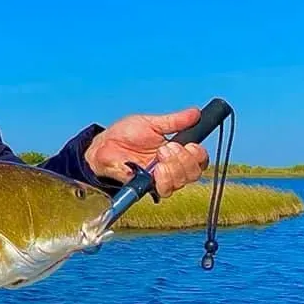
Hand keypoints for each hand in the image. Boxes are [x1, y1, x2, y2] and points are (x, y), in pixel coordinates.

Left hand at [84, 106, 209, 198]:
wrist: (104, 145)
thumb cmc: (125, 134)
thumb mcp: (151, 123)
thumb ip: (174, 121)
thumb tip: (196, 112)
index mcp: (176, 151)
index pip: (200, 159)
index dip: (198, 154)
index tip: (188, 144)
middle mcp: (171, 167)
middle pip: (194, 173)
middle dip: (183, 159)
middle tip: (166, 148)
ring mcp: (160, 178)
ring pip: (181, 182)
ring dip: (173, 168)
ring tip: (158, 156)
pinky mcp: (148, 186)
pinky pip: (164, 190)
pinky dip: (163, 179)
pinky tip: (154, 170)